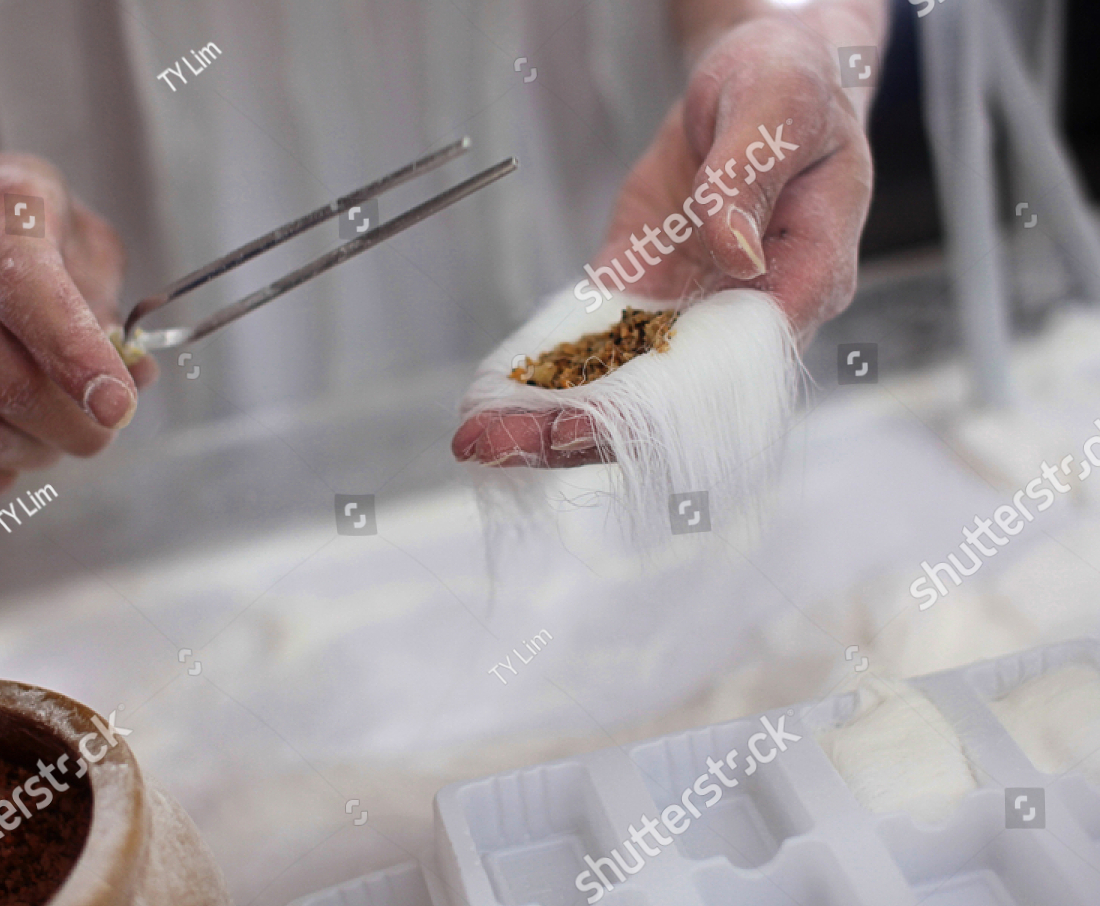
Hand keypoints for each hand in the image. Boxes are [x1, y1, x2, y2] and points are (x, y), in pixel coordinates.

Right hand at [0, 152, 156, 495]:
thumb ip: (107, 298)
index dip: (82, 364)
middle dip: (75, 426)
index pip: (32, 300)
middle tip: (103, 427)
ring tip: (58, 432)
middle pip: (9, 385)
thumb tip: (135, 376)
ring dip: (36, 453)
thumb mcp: (69, 224)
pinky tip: (10, 457)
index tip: (119, 406)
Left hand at [453, 14, 874, 467]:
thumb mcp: (778, 108)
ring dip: (550, 419)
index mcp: (803, 277)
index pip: (741, 363)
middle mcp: (745, 315)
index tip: (594, 422)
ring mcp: (690, 312)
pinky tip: (494, 402)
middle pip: (670, 398)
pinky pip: (593, 345)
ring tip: (480, 440)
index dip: (668, 405)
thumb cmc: (790, 87)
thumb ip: (751, 177)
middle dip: (587, 431)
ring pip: (621, 386)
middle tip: (513, 448)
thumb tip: (736, 254)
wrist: (755, 79)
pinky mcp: (644, 294)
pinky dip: (545, 376)